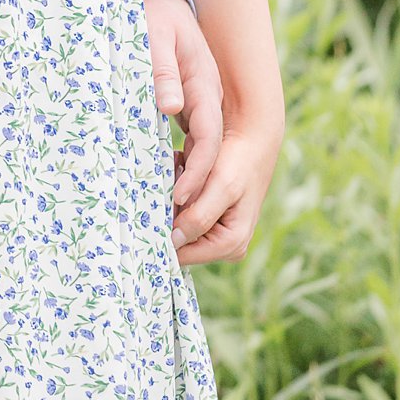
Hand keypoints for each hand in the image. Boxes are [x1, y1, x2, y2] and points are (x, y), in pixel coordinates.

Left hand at [142, 0, 222, 225]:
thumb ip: (162, 71)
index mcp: (206, 91)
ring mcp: (202, 113)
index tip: (178, 200)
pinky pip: (190, 156)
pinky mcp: (189, 117)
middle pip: (213, 162)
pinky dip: (177, 179)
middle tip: (168, 230)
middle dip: (196, 199)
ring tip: (160, 223)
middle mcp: (210, 107)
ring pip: (203, 163)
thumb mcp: (157, 39)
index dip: (196, 173)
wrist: (164, 2)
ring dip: (187, 195)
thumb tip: (171, 106)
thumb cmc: (157, 19)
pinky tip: (154, 195)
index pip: (209, 140)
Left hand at [170, 121, 281, 265]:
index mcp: (231, 245)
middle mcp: (227, 248)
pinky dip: (177, 198)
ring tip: (177, 176)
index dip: (164, 237)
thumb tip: (175, 241)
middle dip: (169, 216)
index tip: (149, 213)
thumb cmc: (238, 163)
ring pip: (179, 227)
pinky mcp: (211, 223)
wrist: (250, 144)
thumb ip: (199, 216)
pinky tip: (180, 176)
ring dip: (172, 204)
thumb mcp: (221, 187)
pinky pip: (183, 216)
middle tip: (166, 186)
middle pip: (181, 242)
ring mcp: (219, 236)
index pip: (185, 255)